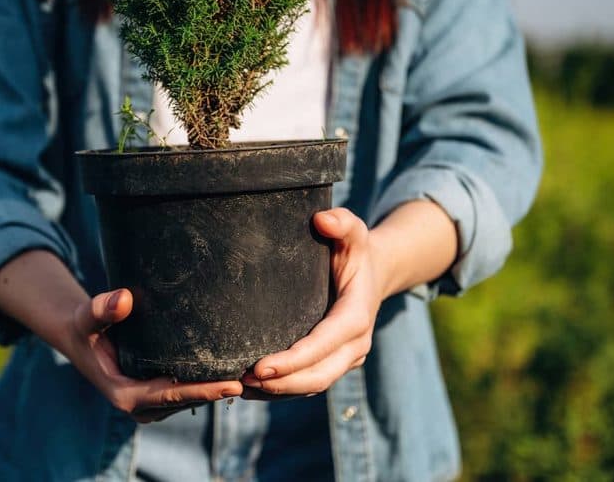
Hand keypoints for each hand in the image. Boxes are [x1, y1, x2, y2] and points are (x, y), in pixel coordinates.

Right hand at [0, 250, 241, 423]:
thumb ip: (103, 308)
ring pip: (192, 399)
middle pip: (189, 400)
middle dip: (220, 392)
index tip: (232, 384)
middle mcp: (141, 405)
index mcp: (126, 395)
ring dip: (218, 389)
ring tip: (254, 373)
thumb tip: (124, 298)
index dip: (203, 391)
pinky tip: (235, 369)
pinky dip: (209, 383)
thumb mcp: (88, 316)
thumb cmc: (86, 326)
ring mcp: (152, 403)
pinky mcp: (159, 395)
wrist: (81, 336)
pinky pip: (188, 392)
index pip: (173, 394)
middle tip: (256, 378)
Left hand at [240, 208, 386, 399]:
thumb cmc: (355, 250)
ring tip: (240, 388)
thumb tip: (321, 220)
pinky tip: (251, 390)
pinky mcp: (334, 364)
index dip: (294, 360)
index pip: (325, 344)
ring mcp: (346, 358)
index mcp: (357, 315)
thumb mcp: (354, 231)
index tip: (261, 367)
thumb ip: (341, 222)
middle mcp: (355, 344)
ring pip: (313, 385)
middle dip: (282, 383)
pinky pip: (309, 385)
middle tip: (243, 381)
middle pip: (319, 376)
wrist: (373, 273)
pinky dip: (282, 391)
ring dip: (278, 392)